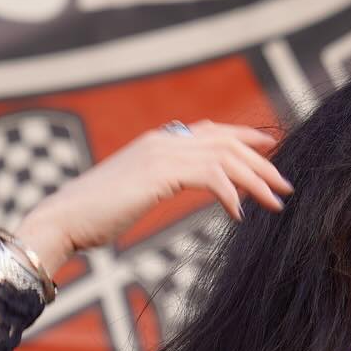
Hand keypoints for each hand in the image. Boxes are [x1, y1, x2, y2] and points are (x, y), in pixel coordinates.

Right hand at [14, 118, 293, 273]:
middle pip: (227, 141)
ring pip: (225, 157)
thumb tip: (178, 185)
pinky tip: (239, 215)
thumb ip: (161, 181)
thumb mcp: (136, 192)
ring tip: (275, 203)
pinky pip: (211, 175)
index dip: (245, 139)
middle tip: (286, 187)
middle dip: (262, 163)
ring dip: (256, 181)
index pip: (213, 131)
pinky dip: (230, 194)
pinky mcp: (160, 172)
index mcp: (159, 141)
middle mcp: (164, 139)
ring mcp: (161, 152)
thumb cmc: (96, 215)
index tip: (271, 152)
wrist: (65, 220)